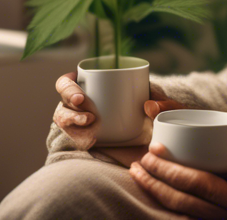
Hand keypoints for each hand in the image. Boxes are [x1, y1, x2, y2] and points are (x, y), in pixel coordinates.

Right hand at [53, 74, 188, 150]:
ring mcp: (80, 124)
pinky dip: (78, 140)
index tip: (81, 97)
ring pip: (63, 121)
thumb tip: (149, 105)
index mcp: (92, 86)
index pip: (67, 82)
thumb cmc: (157, 115)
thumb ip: (165, 104)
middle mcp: (81, 104)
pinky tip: (91, 142)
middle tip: (88, 117)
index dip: (67, 87)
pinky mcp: (84, 141)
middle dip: (69, 110)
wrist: (156, 144)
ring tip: (92, 128)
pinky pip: (72, 139)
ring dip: (73, 124)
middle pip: (62, 103)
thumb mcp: (164, 107)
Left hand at [130, 143, 226, 218]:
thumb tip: (188, 130)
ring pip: (181, 212)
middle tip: (138, 163)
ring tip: (139, 176)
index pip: (197, 185)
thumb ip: (226, 148)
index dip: (170, 170)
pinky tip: (155, 193)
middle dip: (154, 182)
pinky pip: (189, 217)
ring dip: (156, 194)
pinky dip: (170, 205)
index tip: (152, 151)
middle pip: (182, 201)